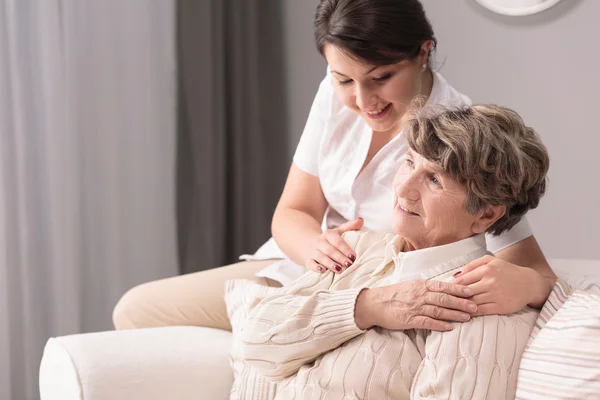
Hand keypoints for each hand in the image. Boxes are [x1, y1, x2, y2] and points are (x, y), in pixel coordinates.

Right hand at [306, 218, 363, 273]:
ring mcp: (313, 251)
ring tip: (339, 270)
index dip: (345, 249)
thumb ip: (350, 226)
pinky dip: (315, 267)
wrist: (308, 243)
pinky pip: (310, 263)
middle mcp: (319, 242)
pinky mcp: (308, 260)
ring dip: (330, 263)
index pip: (337, 241)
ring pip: (320, 257)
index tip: (354, 256)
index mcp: (328, 234)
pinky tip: (322, 270)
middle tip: (349, 264)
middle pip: (329, 250)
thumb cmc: (329, 240)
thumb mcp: (338, 232)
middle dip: (339, 257)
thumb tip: (361, 220)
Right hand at [355, 280, 476, 331]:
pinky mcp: (409, 319)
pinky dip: (439, 324)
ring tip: (467, 317)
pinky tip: (449, 327)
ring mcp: (414, 307)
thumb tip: (444, 289)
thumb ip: (426, 288)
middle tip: (475, 306)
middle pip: (444, 298)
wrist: (374, 303)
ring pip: (438, 310)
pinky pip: (427, 322)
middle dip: (461, 302)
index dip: (458, 289)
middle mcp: (419, 295)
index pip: (442, 286)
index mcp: (420, 285)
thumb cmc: (393, 294)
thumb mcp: (411, 286)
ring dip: (454, 314)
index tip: (471, 291)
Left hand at [453, 255, 551, 315]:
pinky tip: (465, 313)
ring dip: (461, 306)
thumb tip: (456, 274)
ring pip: (472, 302)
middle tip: (444, 301)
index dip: (451, 286)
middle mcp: (490, 282)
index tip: (444, 291)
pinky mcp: (501, 306)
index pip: (462, 280)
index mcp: (486, 269)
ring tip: (451, 308)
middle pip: (465, 292)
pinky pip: (482, 311)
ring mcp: (496, 295)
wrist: (529, 284)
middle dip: (453, 297)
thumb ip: (473, 265)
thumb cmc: (507, 271)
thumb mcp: (491, 261)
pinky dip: (472, 313)